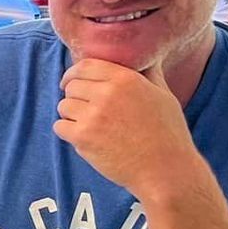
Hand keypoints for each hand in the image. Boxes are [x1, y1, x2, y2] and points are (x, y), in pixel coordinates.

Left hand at [54, 58, 199, 196]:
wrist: (165, 170)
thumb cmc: (168, 134)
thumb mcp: (163, 95)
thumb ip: (149, 74)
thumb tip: (145, 58)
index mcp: (126, 79)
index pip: (85, 66)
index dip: (73, 73)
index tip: (71, 81)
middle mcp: (107, 93)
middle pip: (71, 86)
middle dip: (74, 96)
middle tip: (84, 109)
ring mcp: (93, 116)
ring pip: (63, 106)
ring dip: (71, 115)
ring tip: (89, 125)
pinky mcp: (83, 137)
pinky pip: (60, 127)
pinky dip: (68, 132)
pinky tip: (84, 138)